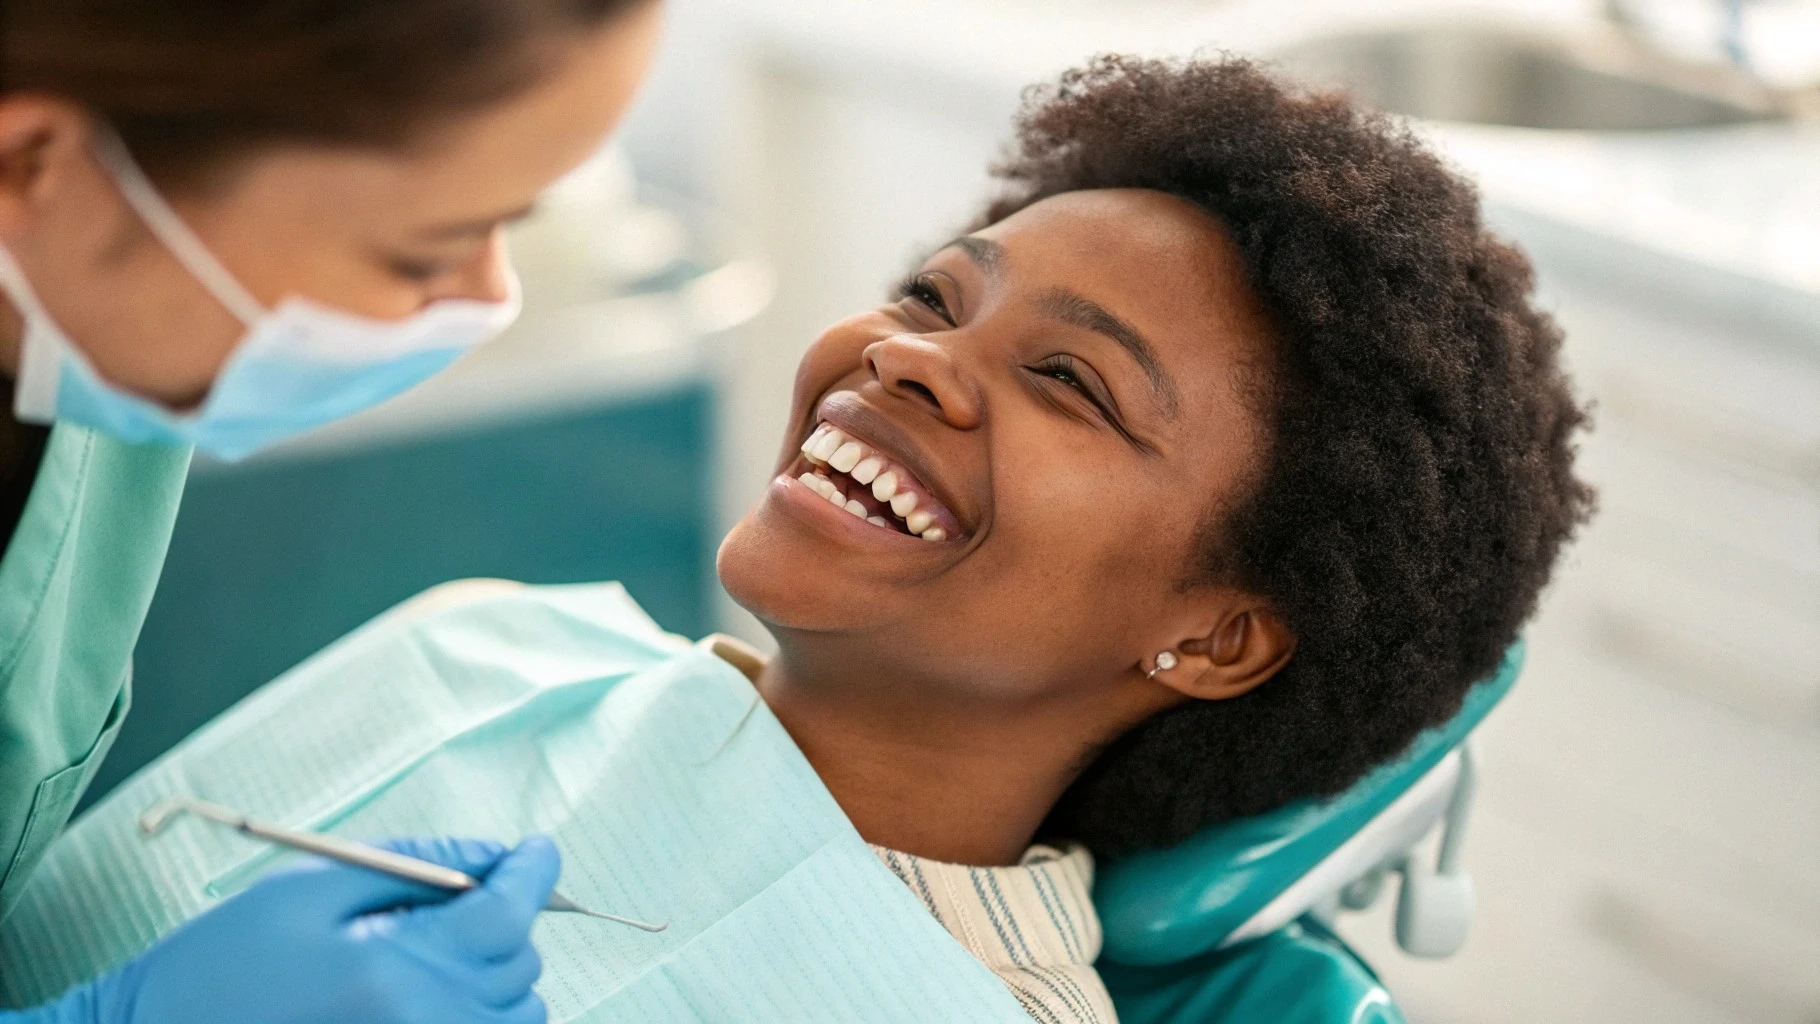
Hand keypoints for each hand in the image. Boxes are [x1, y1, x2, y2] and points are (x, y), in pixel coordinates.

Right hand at [31, 836, 558, 1023]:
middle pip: (520, 961)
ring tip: (432, 960)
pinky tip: (434, 996)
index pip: (509, 913)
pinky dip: (483, 1017)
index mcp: (392, 969)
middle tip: (450, 906)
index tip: (538, 850)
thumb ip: (414, 862)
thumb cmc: (222, 961)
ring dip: (497, 977)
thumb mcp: (308, 885)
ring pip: (519, 1014)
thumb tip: (495, 853)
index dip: (534, 871)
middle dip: (501, 922)